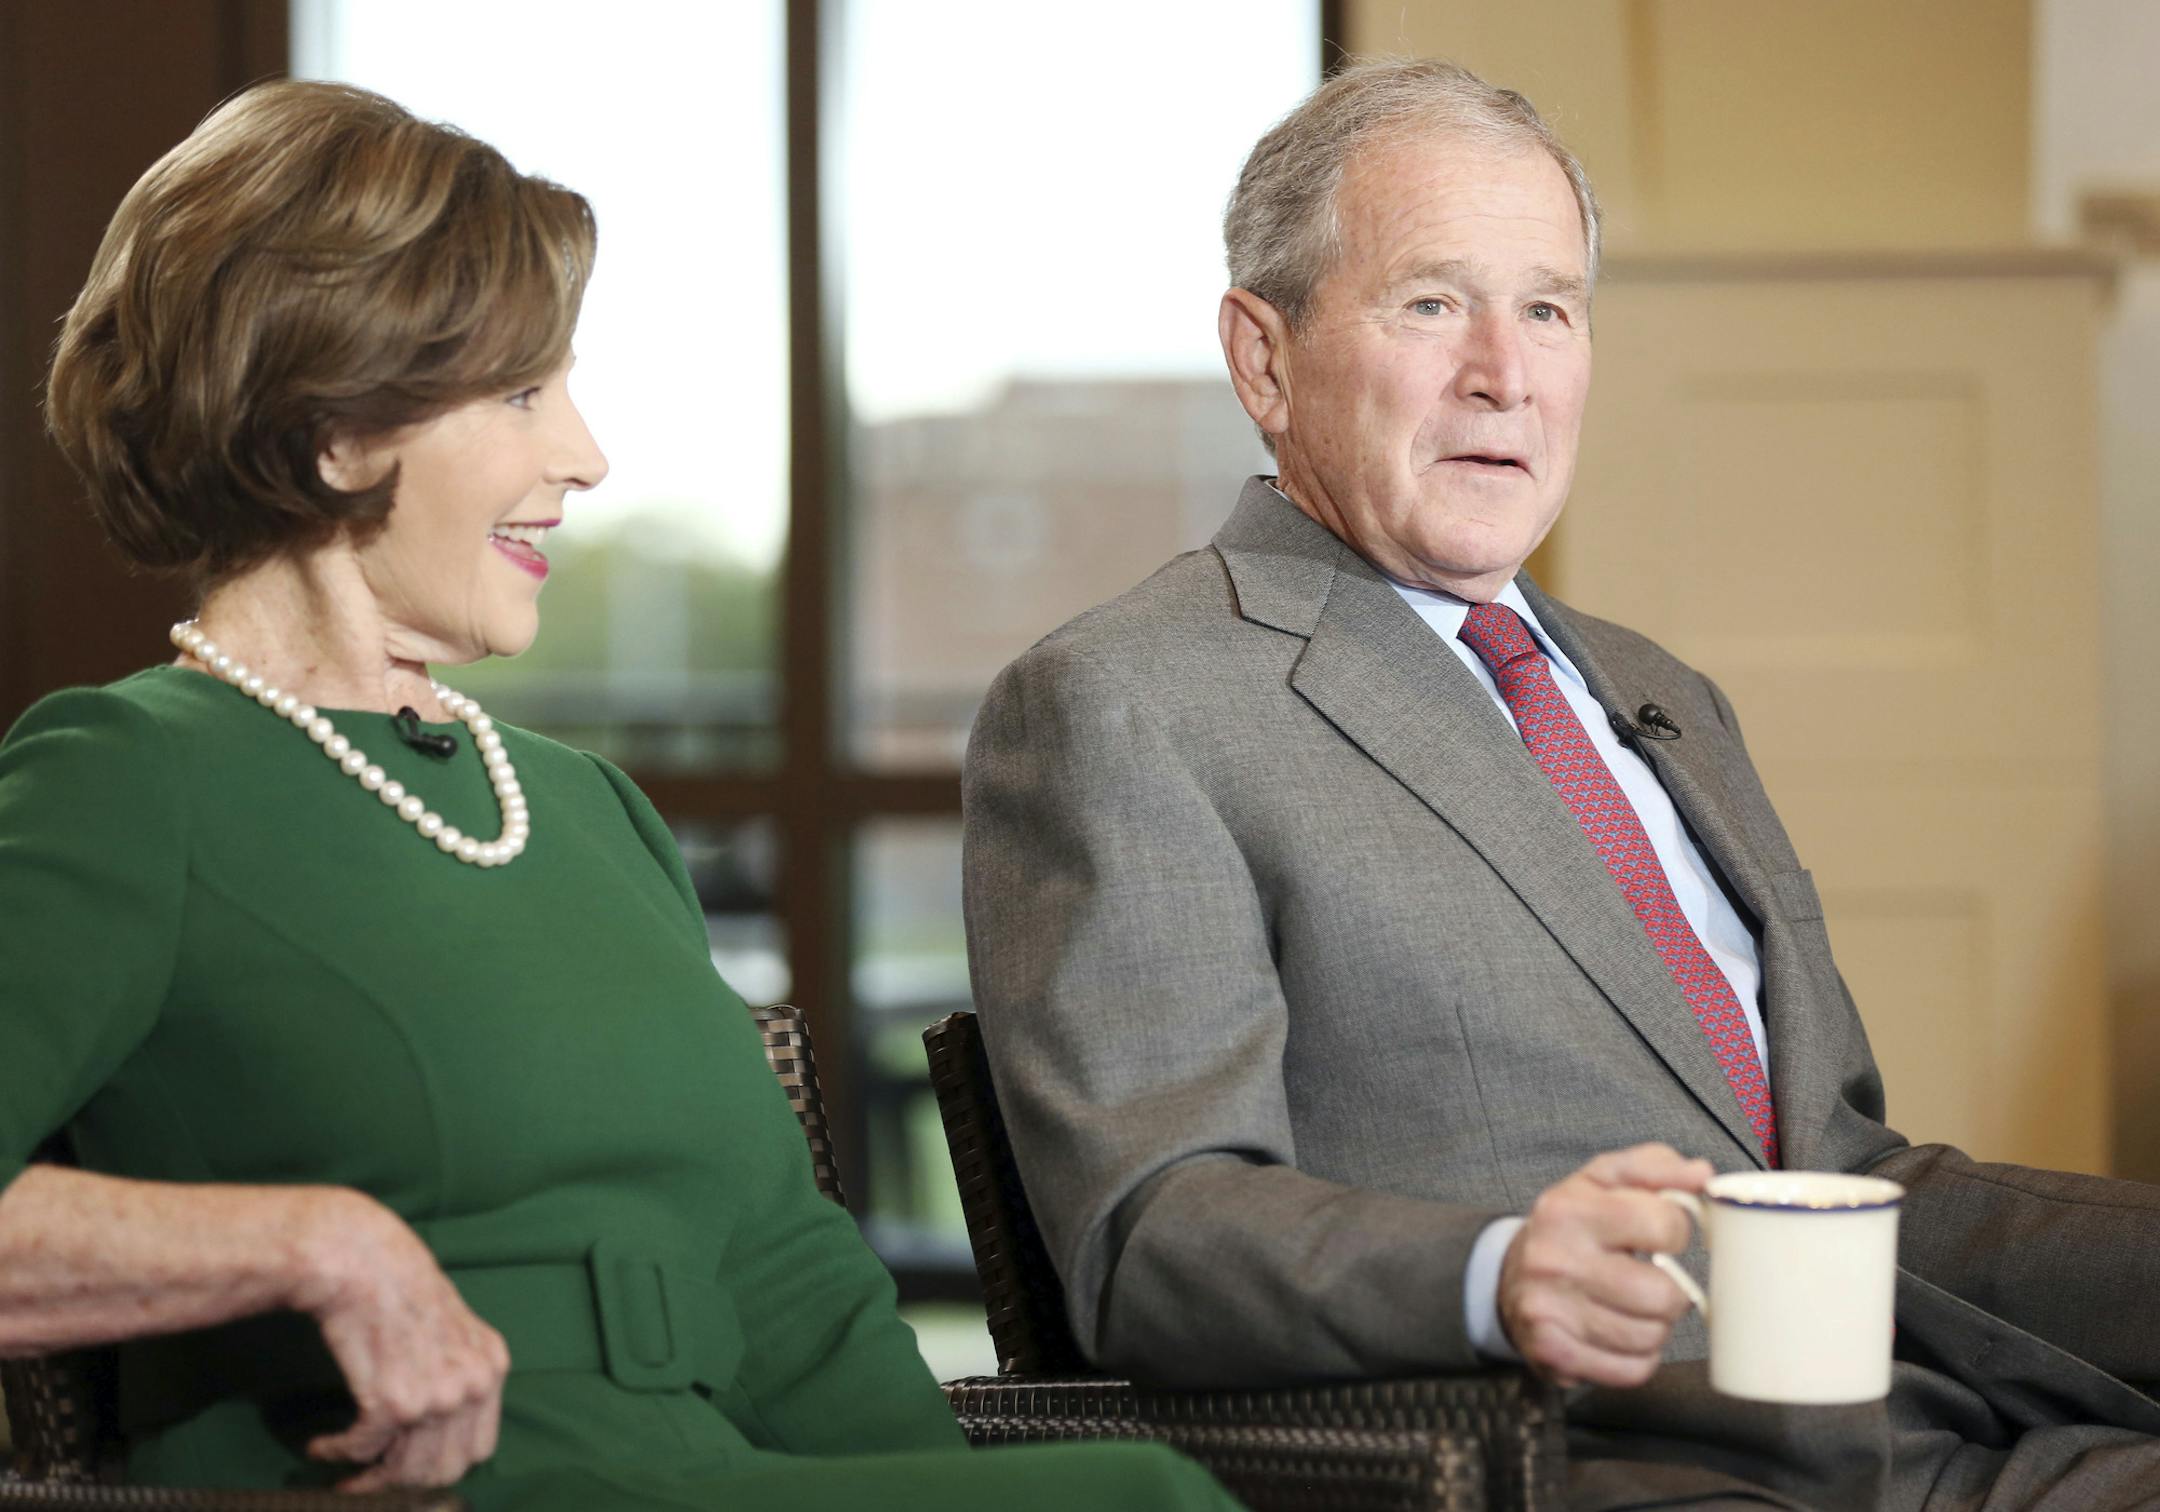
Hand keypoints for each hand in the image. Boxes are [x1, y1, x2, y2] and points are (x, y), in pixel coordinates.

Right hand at [288, 1190, 508, 1490]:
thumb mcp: (452, 1329)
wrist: (365, 1260)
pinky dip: (333, 1453)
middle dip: (403, 1484)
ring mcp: (437, 1398)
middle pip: (443, 1470)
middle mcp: (474, 1386)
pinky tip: (317, 1444)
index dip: (441, 1466)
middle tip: (368, 1484)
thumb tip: (440, 1431)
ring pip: (403, 1471)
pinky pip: (359, 1450)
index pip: (479, 1449)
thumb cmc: (400, 1287)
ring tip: (340, 1479)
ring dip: (365, 1481)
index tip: (409, 1471)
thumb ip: (457, 1374)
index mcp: (493, 1367)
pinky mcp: (392, 1403)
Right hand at [1497, 1143, 1711, 1388]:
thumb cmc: (1570, 1226)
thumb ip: (1654, 1166)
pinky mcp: (1555, 1356)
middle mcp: (1555, 1260)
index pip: (1665, 1226)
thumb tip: (1702, 1175)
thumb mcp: (1602, 1180)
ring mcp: (1551, 1312)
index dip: (1676, 1232)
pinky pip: (1633, 1370)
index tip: (1661, 1235)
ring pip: (1652, 1337)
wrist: (1509, 1277)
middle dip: (1672, 1290)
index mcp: (1569, 1209)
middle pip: (1664, 1295)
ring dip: (1655, 1325)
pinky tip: (1619, 1333)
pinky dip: (1638, 1357)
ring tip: (1633, 1306)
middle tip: (1653, 1280)